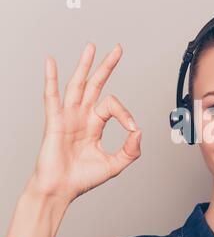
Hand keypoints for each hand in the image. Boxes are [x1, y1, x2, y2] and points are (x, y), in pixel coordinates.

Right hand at [28, 43, 141, 203]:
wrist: (61, 190)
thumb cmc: (83, 178)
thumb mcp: (114, 164)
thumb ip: (130, 150)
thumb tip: (139, 131)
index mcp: (95, 124)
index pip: (113, 106)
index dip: (125, 113)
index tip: (132, 129)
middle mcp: (82, 116)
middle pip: (95, 84)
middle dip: (106, 66)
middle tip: (117, 49)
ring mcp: (68, 116)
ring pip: (77, 85)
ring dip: (84, 65)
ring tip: (91, 47)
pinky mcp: (55, 121)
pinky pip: (52, 97)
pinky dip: (50, 78)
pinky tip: (51, 62)